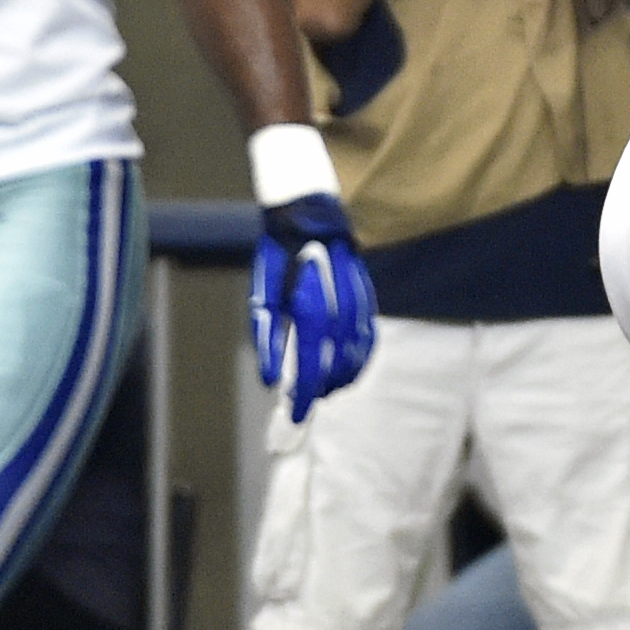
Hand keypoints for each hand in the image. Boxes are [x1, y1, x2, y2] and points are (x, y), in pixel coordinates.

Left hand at [250, 194, 376, 423]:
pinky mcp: (367, 296)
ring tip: (325, 389)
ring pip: (357, 355)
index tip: (295, 414)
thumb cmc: (278, 258)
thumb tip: (270, 379)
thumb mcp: (261, 296)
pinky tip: (349, 369)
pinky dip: (360, 359)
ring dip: (342, 378)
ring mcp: (357, 301)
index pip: (311, 365)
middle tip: (305, 402)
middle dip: (321, 389)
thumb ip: (266, 339)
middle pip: (336, 365)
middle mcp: (337, 306)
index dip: (304, 395)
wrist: (308, 216)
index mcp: (307, 307)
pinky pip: (369, 337)